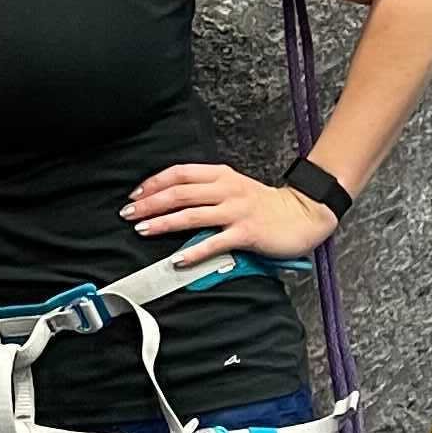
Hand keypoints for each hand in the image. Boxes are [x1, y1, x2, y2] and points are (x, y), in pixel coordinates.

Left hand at [123, 161, 338, 269]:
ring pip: (192, 215)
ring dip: (164, 223)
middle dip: (150, 203)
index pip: (180, 173)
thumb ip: (208, 191)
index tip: (134, 194)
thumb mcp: (235, 188)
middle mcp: (227, 189)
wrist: (304, 214)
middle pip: (180, 193)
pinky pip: (214, 242)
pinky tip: (177, 259)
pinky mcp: (246, 232)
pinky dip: (194, 251)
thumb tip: (173, 201)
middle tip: (128, 213)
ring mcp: (236, 211)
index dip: (154, 182)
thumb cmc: (266, 205)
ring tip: (142, 229)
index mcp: (222, 175)